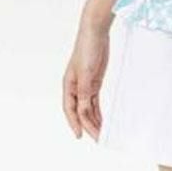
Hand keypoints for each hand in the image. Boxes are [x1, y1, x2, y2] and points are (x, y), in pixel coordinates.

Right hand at [62, 23, 110, 140]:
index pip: (70, 109)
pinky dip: (98, 111)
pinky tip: (102, 119)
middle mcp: (76, 87)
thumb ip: (84, 92)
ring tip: (101, 133)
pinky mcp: (95, 81)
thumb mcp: (86, 73)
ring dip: (94, 120)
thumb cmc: (87, 49)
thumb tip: (83, 111)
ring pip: (88, 108)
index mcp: (69, 85)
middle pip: (80, 111)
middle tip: (98, 138)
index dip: (74, 123)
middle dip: (88, 125)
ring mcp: (86, 84)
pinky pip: (95, 101)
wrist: (96, 32)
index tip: (80, 136)